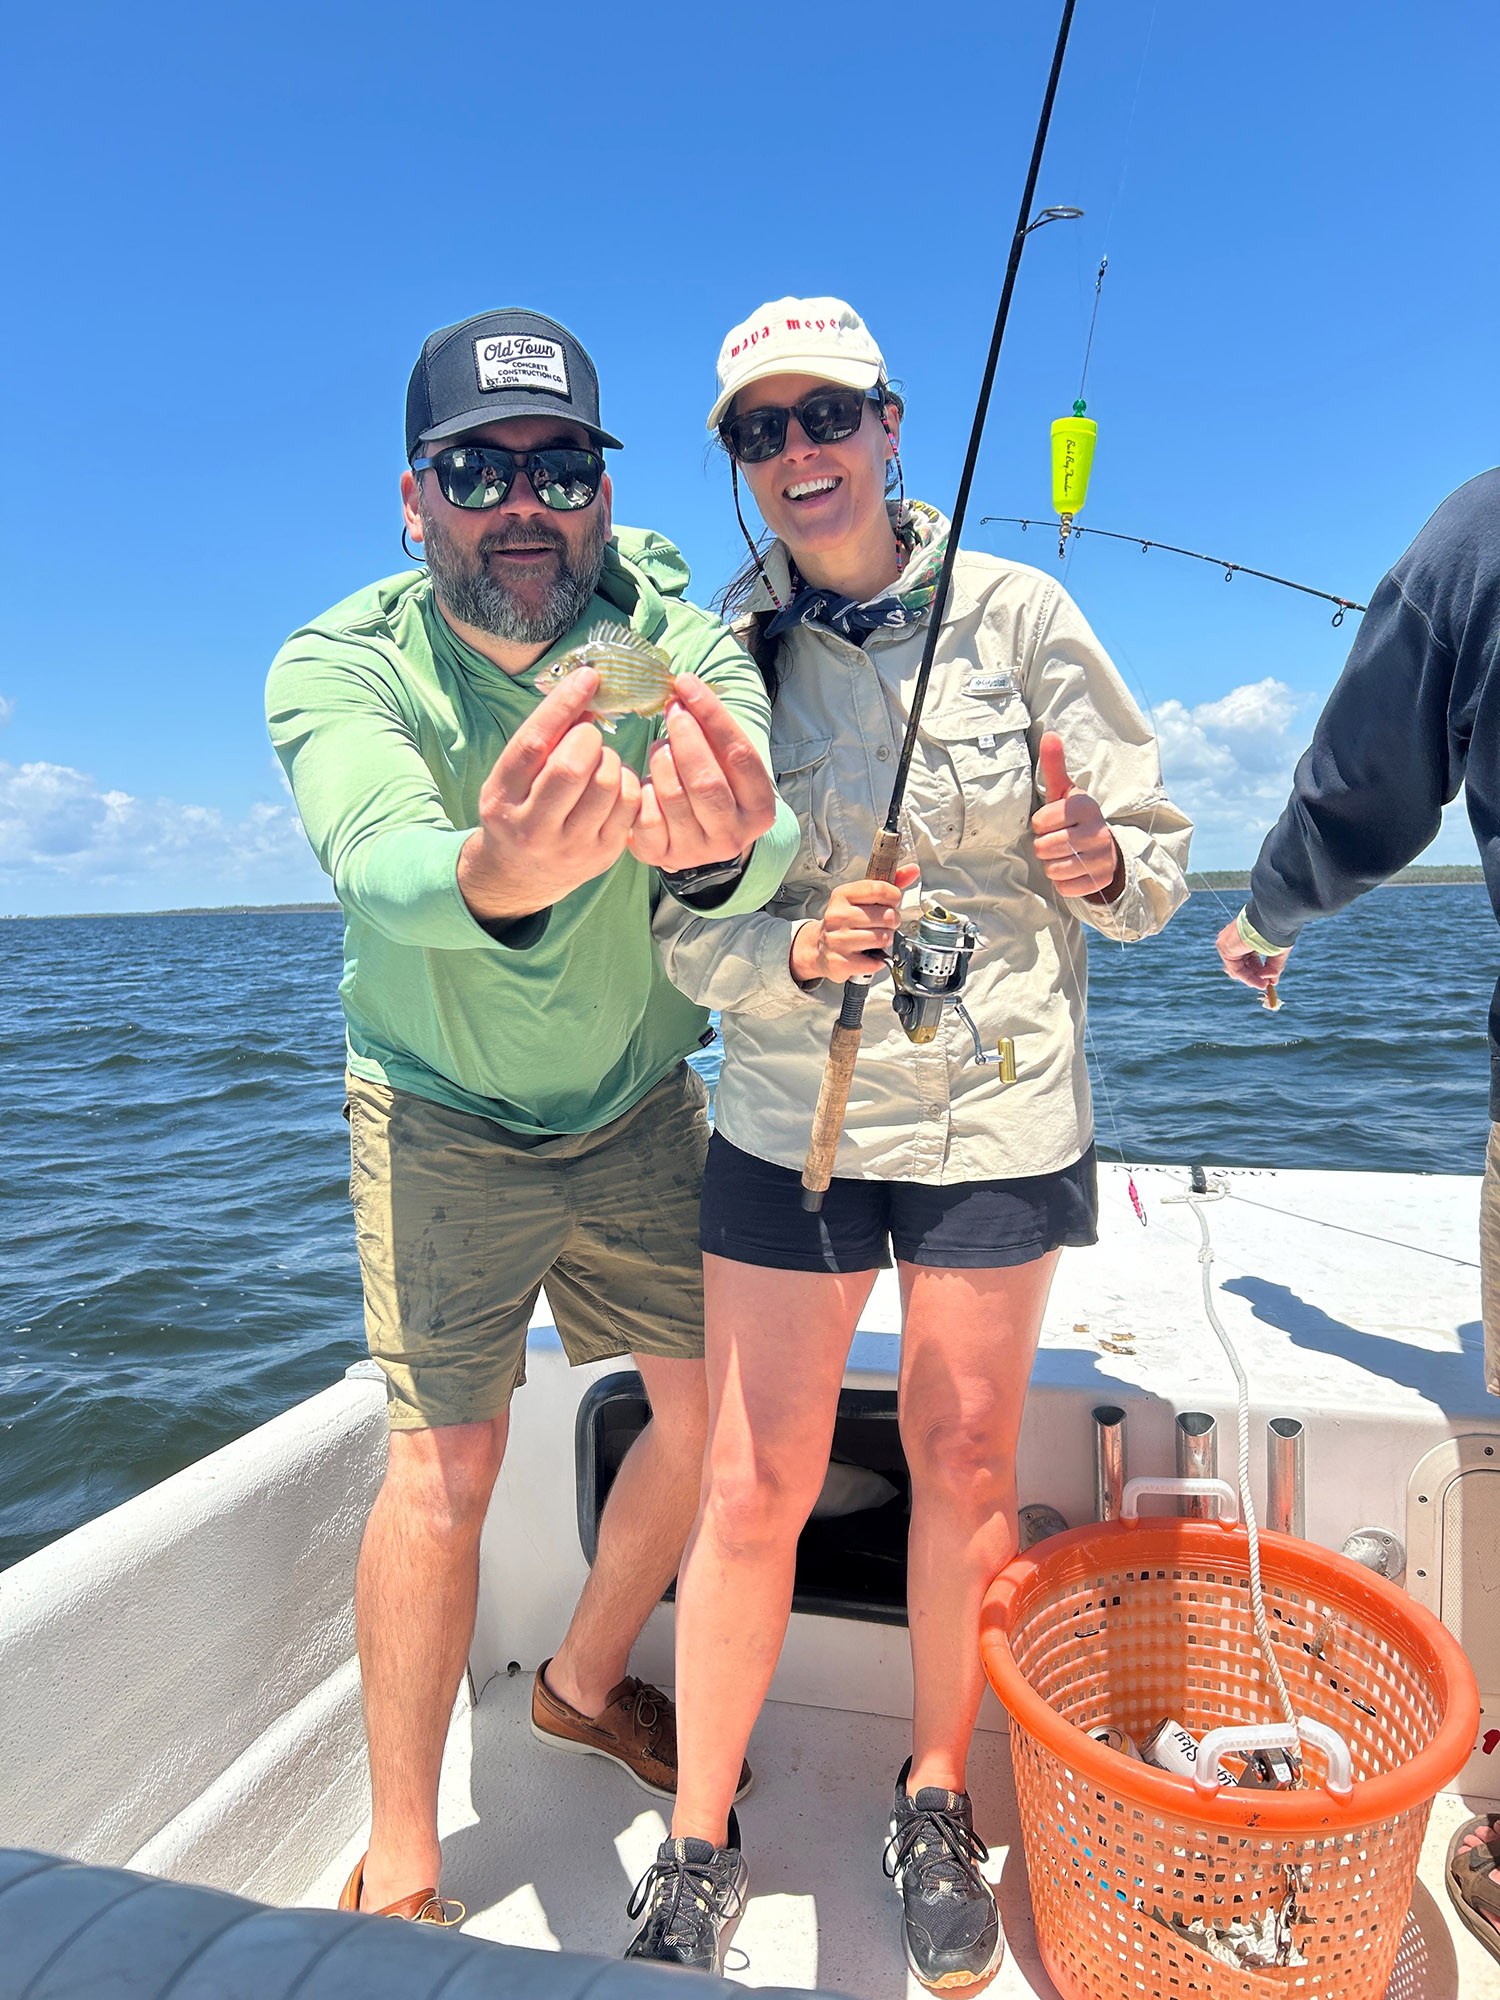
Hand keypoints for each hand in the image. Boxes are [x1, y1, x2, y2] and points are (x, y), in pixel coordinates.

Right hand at [457, 667, 640, 921]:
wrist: (520, 874)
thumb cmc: (519, 808)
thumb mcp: (512, 776)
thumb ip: (543, 740)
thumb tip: (586, 693)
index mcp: (503, 797)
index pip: (534, 743)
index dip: (564, 704)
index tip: (588, 677)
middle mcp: (533, 827)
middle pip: (574, 766)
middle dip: (589, 738)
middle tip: (587, 738)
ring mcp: (571, 846)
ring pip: (608, 783)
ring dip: (611, 759)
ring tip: (599, 763)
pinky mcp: (603, 855)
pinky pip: (630, 803)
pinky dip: (628, 781)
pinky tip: (614, 784)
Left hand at [626, 674, 778, 871]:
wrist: (696, 838)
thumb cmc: (713, 786)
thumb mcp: (725, 764)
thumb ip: (714, 733)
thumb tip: (685, 686)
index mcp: (760, 810)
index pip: (740, 755)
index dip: (712, 714)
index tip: (687, 683)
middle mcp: (732, 836)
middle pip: (706, 780)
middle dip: (684, 736)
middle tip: (671, 710)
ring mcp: (696, 851)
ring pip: (672, 795)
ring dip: (661, 759)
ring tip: (660, 747)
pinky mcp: (661, 856)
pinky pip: (645, 815)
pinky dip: (642, 787)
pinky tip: (644, 778)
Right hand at [789, 865, 921, 984]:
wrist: (819, 946)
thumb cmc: (846, 921)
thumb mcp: (862, 898)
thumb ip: (888, 884)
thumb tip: (913, 870)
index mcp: (842, 895)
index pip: (879, 889)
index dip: (894, 897)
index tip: (891, 902)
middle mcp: (837, 916)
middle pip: (887, 916)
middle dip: (892, 922)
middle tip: (883, 925)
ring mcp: (837, 939)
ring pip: (883, 938)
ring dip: (885, 941)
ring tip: (875, 939)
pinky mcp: (840, 962)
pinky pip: (875, 961)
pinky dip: (878, 960)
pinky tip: (868, 955)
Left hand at [1030, 733, 1123, 900]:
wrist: (1106, 847)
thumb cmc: (1075, 817)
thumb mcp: (1065, 792)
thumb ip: (1054, 765)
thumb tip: (1050, 735)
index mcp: (1086, 806)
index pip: (1040, 822)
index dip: (1040, 824)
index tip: (1053, 822)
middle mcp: (1098, 831)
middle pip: (1044, 847)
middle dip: (1043, 846)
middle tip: (1056, 840)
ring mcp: (1101, 858)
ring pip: (1053, 869)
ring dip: (1052, 864)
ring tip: (1064, 854)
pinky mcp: (1100, 881)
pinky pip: (1065, 887)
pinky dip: (1063, 882)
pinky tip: (1072, 869)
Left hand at [1216, 918, 1288, 993]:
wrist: (1271, 920)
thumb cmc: (1276, 931)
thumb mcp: (1276, 951)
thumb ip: (1273, 967)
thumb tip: (1273, 982)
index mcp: (1248, 935)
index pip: (1249, 957)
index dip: (1260, 970)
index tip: (1270, 980)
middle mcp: (1236, 938)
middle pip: (1243, 964)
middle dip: (1256, 976)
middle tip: (1268, 984)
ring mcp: (1228, 941)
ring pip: (1238, 968)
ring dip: (1253, 979)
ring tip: (1266, 984)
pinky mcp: (1224, 946)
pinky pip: (1235, 969)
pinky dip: (1248, 978)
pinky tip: (1261, 982)